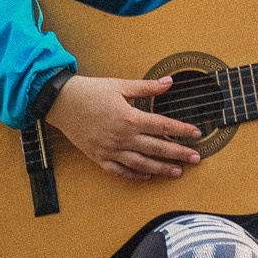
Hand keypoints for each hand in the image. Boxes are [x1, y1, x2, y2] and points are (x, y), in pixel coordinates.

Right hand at [44, 74, 201, 180]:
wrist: (60, 101)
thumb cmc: (90, 91)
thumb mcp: (120, 85)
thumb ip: (147, 87)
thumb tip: (169, 82)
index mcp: (130, 118)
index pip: (163, 126)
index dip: (182, 131)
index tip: (197, 134)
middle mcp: (122, 137)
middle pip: (157, 148)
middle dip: (179, 154)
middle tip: (197, 158)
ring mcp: (110, 149)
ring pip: (142, 163)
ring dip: (162, 169)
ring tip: (177, 172)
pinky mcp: (99, 156)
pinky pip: (120, 171)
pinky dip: (135, 175)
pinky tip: (147, 176)